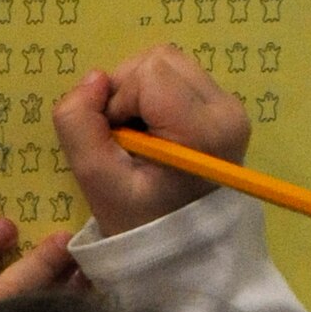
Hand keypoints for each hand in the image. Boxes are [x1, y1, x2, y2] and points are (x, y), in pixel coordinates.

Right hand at [51, 46, 249, 237]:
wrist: (184, 251)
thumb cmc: (141, 224)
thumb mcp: (96, 182)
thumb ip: (79, 125)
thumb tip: (93, 79)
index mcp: (202, 129)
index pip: (148, 72)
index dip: (118, 101)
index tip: (117, 143)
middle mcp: (226, 109)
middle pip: (161, 59)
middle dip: (128, 91)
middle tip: (124, 139)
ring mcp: (231, 108)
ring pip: (169, 63)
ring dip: (140, 93)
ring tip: (138, 138)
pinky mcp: (225, 110)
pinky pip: (179, 79)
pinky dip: (156, 99)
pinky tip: (154, 136)